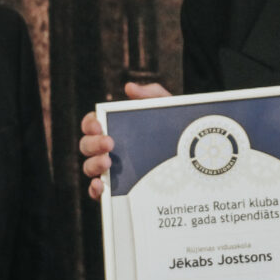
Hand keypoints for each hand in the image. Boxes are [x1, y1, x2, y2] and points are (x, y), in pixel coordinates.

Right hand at [79, 82, 169, 199]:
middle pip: (86, 146)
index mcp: (115, 129)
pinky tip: (101, 186)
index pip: (92, 124)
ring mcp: (109, 170)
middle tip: (109, 143)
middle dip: (93, 143)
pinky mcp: (116, 190)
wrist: (192, 161)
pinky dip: (94, 190)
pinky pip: (96, 192)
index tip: (99, 125)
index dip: (90, 123)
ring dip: (94, 164)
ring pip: (88, 168)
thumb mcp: (167, 111)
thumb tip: (129, 87)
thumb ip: (151, 95)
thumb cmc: (174, 132)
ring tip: (108, 163)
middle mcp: (107, 150)